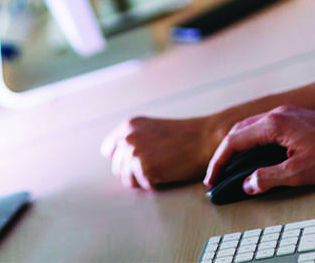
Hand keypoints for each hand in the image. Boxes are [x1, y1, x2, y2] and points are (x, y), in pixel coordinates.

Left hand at [100, 115, 223, 189]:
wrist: (205, 139)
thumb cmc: (183, 136)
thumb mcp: (152, 129)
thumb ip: (133, 139)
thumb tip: (115, 158)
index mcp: (128, 126)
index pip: (109, 150)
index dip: (121, 159)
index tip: (135, 162)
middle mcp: (127, 138)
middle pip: (118, 167)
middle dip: (133, 171)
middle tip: (156, 165)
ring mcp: (134, 154)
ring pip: (127, 180)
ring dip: (143, 179)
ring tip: (162, 169)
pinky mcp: (144, 169)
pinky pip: (142, 187)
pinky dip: (155, 184)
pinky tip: (167, 172)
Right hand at [204, 106, 314, 194]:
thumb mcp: (299, 173)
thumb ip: (269, 178)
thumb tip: (248, 184)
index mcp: (273, 125)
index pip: (234, 141)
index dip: (219, 161)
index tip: (212, 178)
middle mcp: (276, 114)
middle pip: (239, 131)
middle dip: (225, 153)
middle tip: (217, 174)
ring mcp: (287, 114)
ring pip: (252, 127)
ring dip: (238, 145)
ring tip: (232, 165)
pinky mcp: (296, 118)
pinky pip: (265, 127)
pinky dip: (253, 141)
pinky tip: (257, 154)